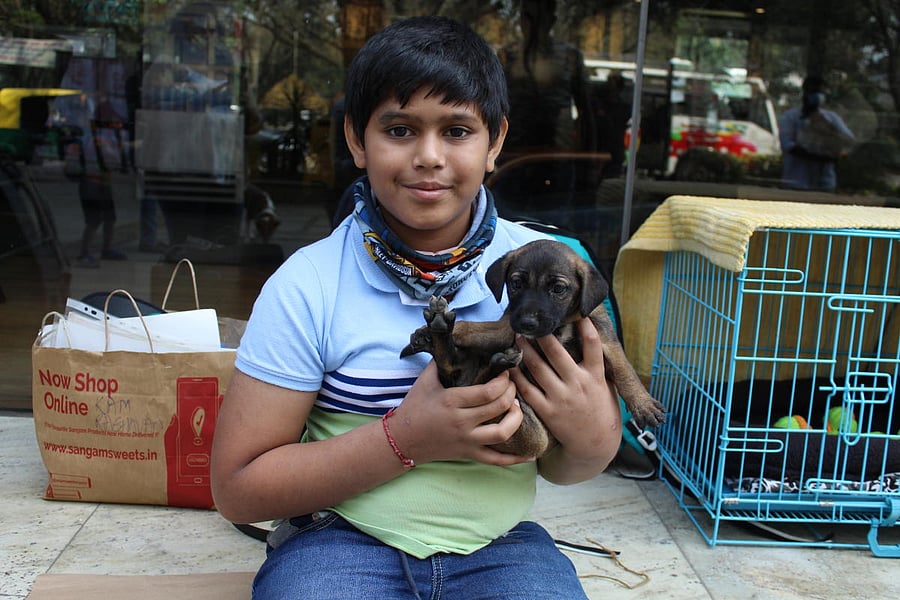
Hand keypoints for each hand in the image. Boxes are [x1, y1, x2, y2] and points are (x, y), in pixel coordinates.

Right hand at [387, 361, 532, 466]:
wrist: (402, 440)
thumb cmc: (414, 407)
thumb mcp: (426, 380)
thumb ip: (444, 362)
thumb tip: (461, 343)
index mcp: (452, 401)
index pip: (488, 391)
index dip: (504, 381)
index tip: (507, 373)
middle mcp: (462, 422)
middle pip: (499, 407)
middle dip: (512, 393)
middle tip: (513, 386)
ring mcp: (467, 441)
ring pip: (502, 433)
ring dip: (516, 419)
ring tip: (517, 408)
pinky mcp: (469, 454)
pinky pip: (497, 460)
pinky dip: (516, 459)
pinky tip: (531, 453)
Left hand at [510, 317, 620, 481]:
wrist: (595, 443)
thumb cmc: (600, 409)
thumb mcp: (606, 385)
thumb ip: (596, 364)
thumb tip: (589, 337)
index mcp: (595, 376)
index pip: (592, 346)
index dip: (586, 327)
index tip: (578, 312)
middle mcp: (578, 384)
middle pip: (557, 353)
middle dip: (542, 335)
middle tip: (531, 323)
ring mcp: (561, 398)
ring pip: (538, 368)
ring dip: (526, 350)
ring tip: (518, 338)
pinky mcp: (547, 411)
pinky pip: (527, 390)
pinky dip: (517, 376)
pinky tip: (510, 366)